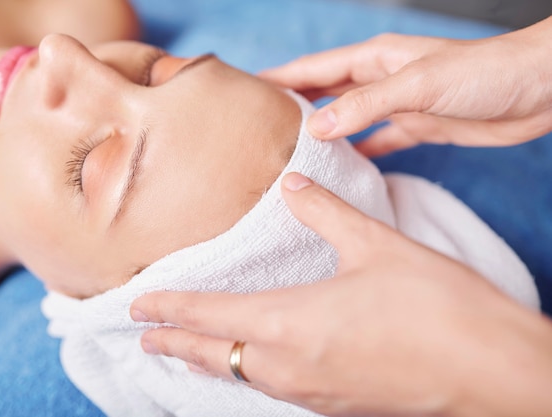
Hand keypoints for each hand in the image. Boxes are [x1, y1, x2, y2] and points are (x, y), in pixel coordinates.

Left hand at [131, 173, 551, 416]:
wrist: (493, 371)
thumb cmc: (439, 307)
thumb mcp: (377, 245)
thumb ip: (325, 212)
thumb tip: (292, 181)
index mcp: (292, 324)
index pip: (209, 315)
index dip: (169, 309)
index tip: (136, 305)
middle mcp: (291, 365)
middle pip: (213, 354)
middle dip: (174, 342)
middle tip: (144, 334)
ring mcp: (312, 391)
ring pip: (239, 376)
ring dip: (207, 359)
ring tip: (185, 349)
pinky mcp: (336, 404)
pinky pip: (271, 389)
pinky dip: (244, 373)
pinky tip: (250, 366)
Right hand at [260, 17, 551, 156]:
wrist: (538, 90)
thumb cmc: (484, 73)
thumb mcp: (417, 85)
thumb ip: (365, 105)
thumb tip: (316, 128)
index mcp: (374, 60)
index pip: (313, 68)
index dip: (278, 78)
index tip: (245, 91)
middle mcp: (380, 81)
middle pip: (324, 93)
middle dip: (292, 106)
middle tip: (260, 128)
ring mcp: (398, 106)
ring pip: (347, 120)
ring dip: (321, 133)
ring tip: (290, 152)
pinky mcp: (418, 128)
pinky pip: (378, 142)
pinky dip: (359, 154)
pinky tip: (343, 168)